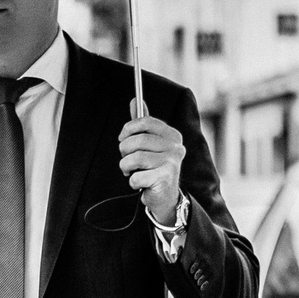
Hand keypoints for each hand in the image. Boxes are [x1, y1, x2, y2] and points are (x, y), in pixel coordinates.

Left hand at [118, 111, 186, 225]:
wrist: (165, 196)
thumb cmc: (154, 167)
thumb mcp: (150, 144)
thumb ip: (143, 124)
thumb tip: (134, 100)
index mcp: (172, 135)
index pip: (145, 122)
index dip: (128, 129)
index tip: (123, 137)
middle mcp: (175, 147)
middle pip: (137, 140)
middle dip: (125, 151)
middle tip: (128, 159)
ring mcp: (171, 163)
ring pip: (134, 158)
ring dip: (126, 167)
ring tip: (131, 171)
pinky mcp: (165, 178)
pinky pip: (136, 176)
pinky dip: (132, 181)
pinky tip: (139, 182)